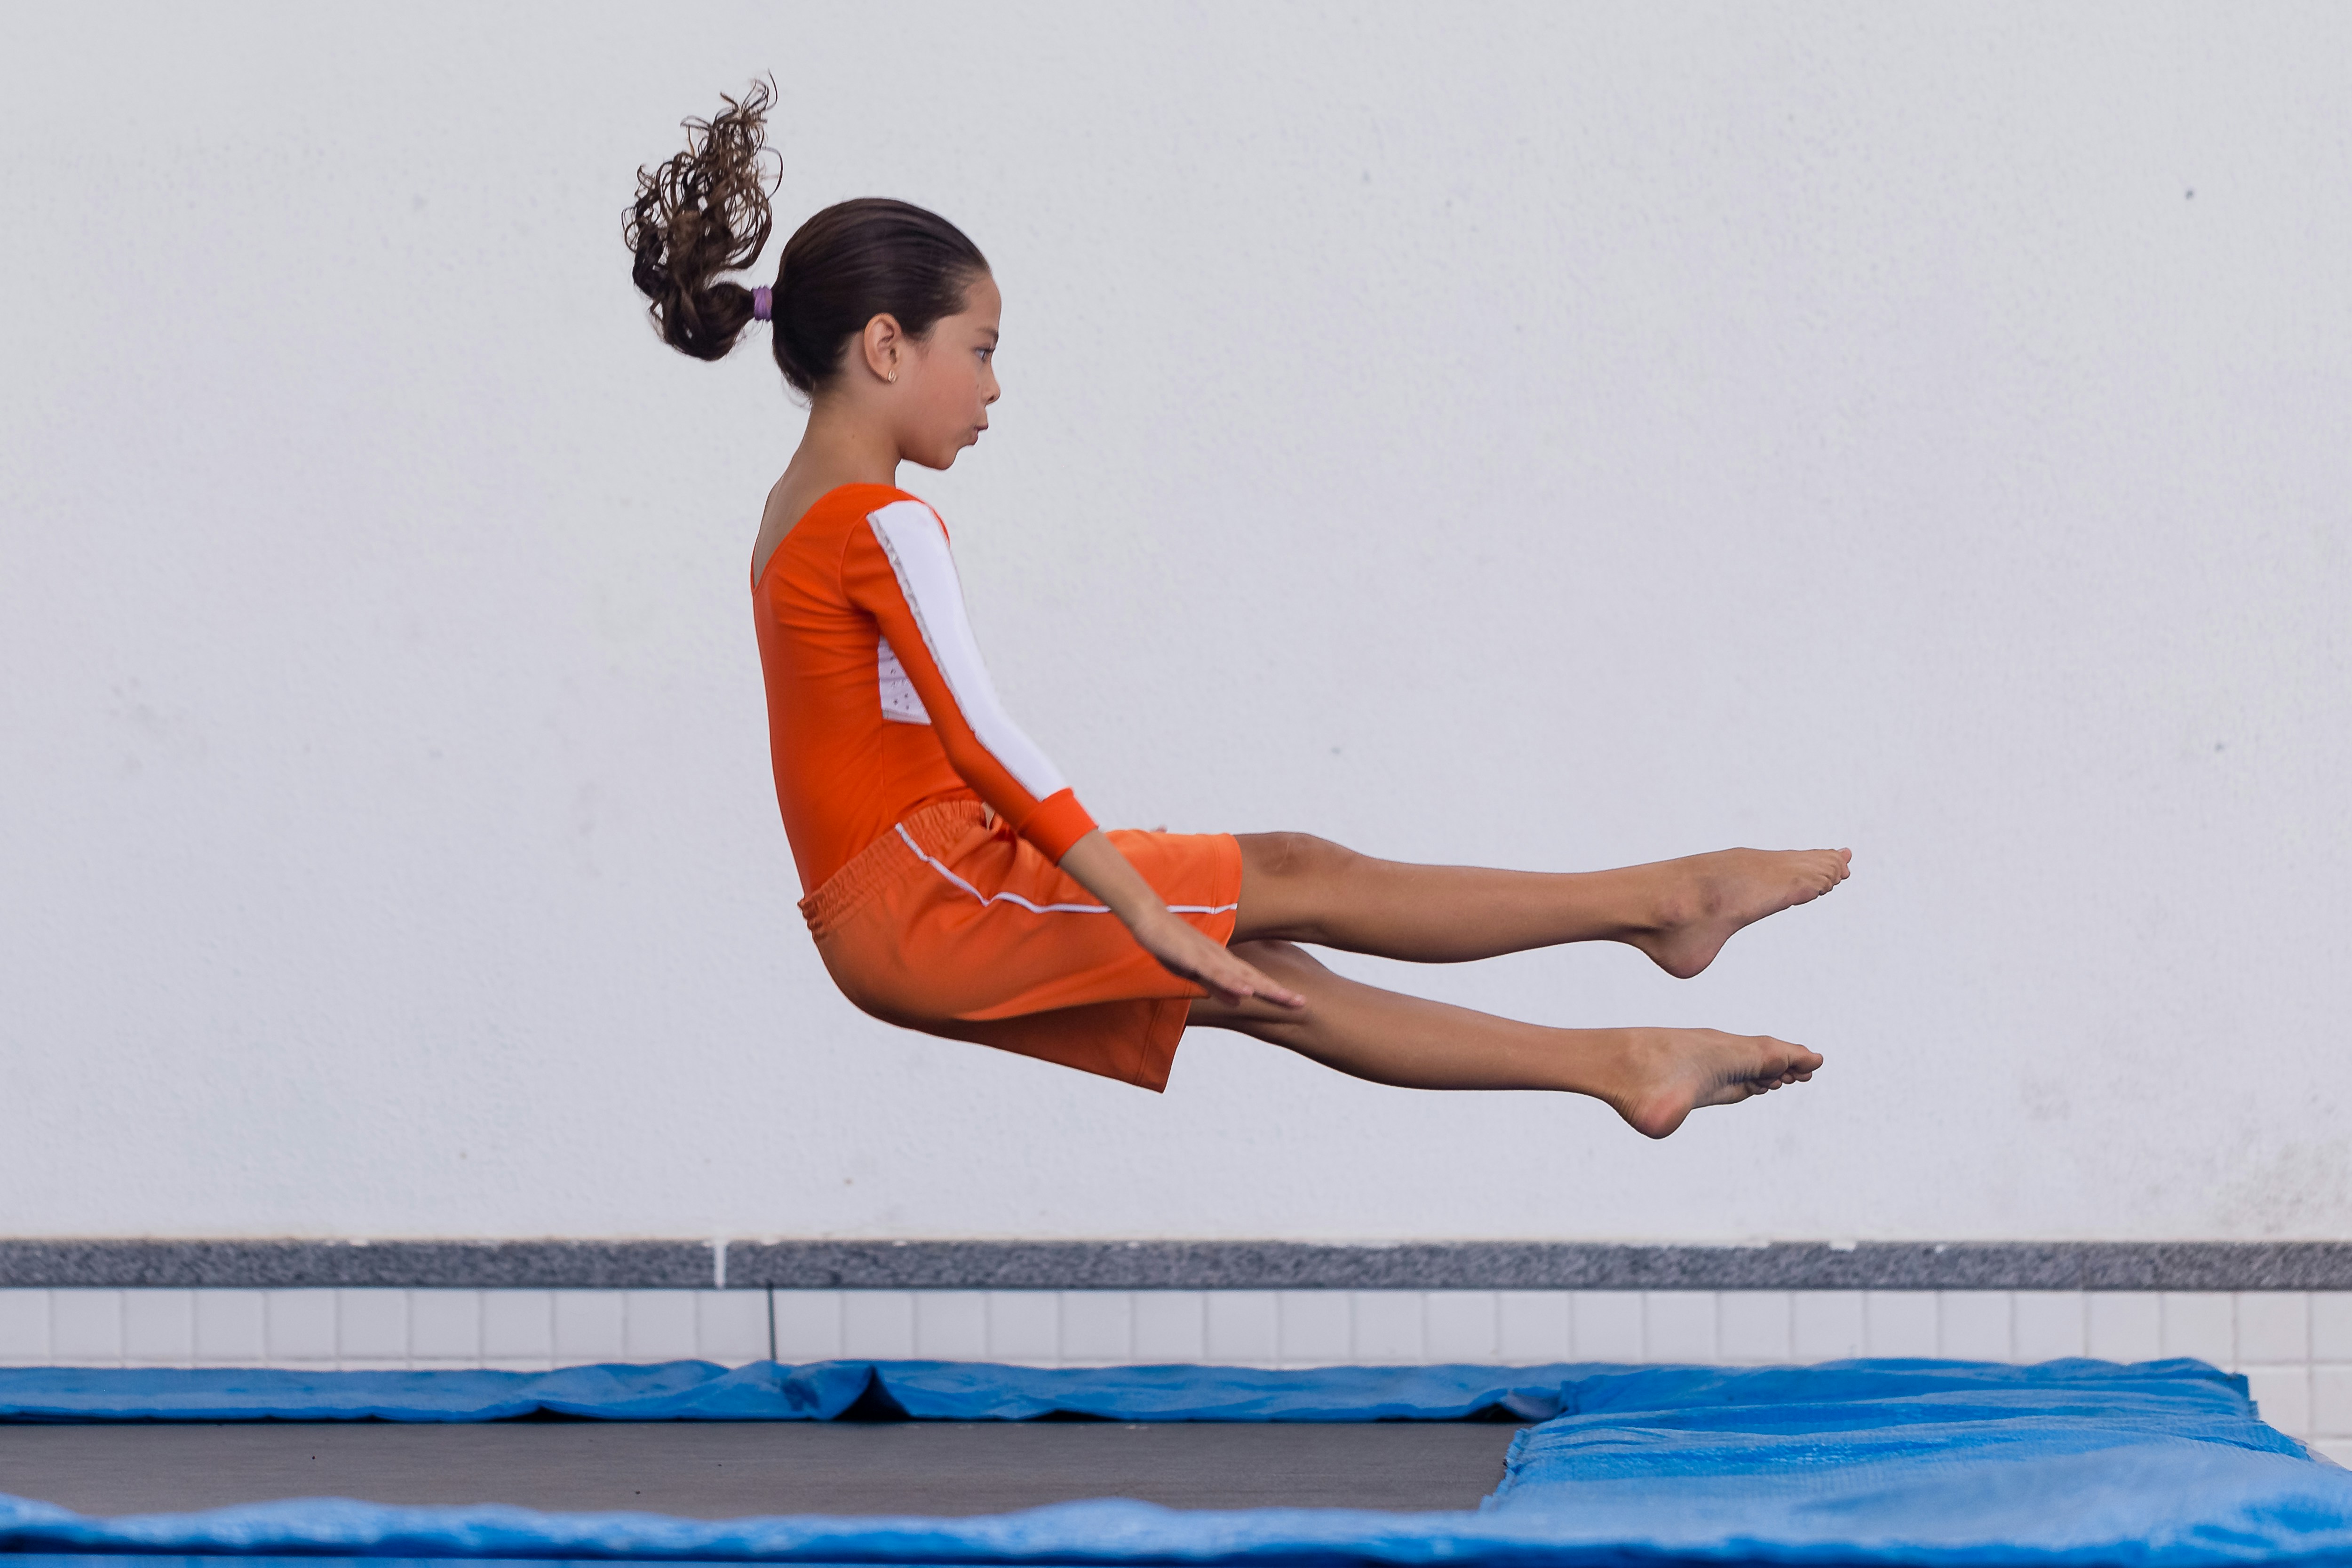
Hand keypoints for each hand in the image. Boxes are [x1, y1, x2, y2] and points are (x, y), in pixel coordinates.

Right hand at [1131, 912, 1307, 1009]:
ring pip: (1240, 976)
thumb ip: (1218, 985)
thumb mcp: (1196, 972)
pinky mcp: (1193, 958)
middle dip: (1278, 992)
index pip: (1254, 979)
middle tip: (1302, 1003)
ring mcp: (1209, 957)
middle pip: (1255, 978)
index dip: (1276, 991)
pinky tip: (1246, 991)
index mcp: (1224, 962)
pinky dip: (1232, 982)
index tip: (1297, 1002)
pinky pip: (1215, 973)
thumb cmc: (1172, 944)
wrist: (1150, 918)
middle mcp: (1222, 959)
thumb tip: (1240, 1001)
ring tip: (1285, 999)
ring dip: (1263, 988)